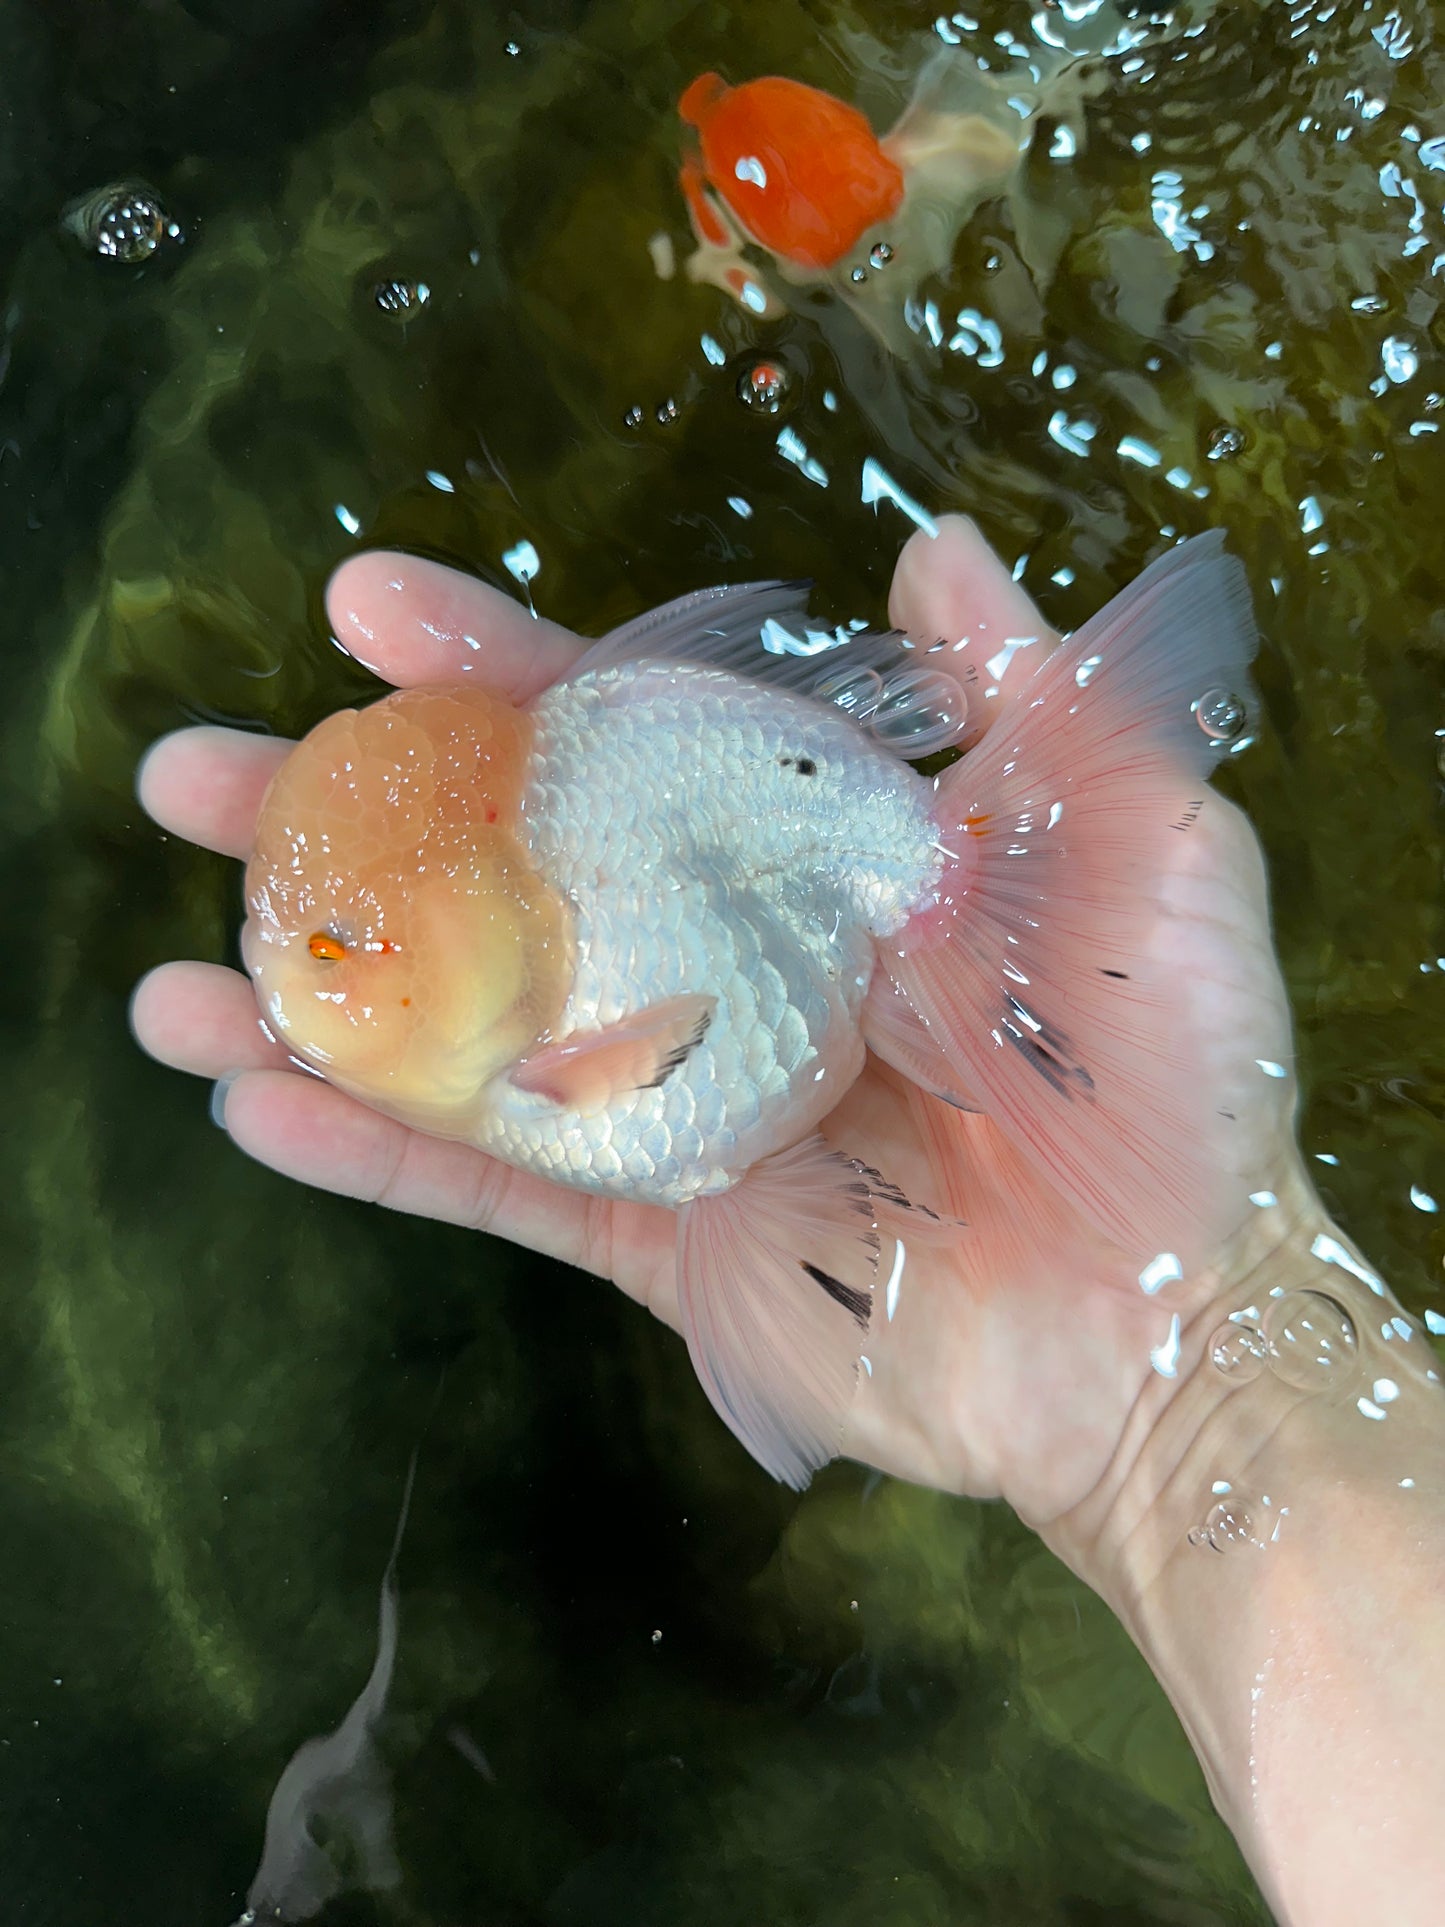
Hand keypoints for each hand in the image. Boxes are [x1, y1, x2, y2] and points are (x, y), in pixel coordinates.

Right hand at [131, 518, 1313, 1541]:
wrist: (1176, 1328)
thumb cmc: (1176, 1085)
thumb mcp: (1140, 848)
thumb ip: (1032, 701)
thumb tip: (927, 545)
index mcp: (814, 864)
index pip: (627, 741)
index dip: (497, 670)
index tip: (366, 607)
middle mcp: (725, 970)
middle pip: (502, 876)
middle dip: (344, 821)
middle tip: (192, 776)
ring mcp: (678, 1109)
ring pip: (466, 1036)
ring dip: (315, 997)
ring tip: (166, 974)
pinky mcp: (665, 1240)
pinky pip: (497, 1191)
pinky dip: (376, 1154)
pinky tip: (252, 1104)